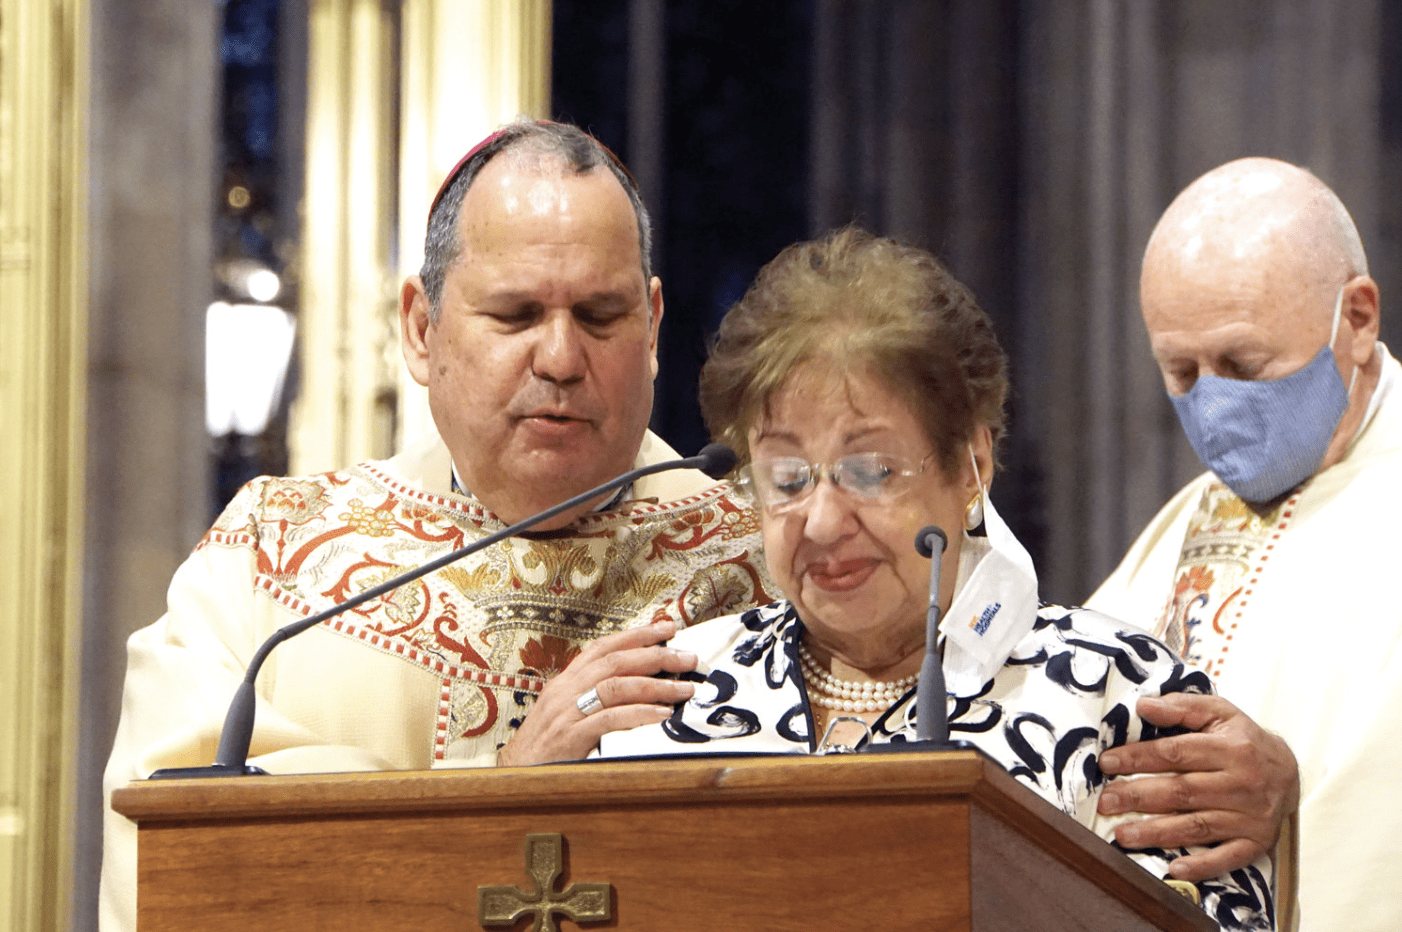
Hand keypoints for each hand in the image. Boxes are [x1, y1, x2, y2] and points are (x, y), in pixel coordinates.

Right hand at [495, 620, 697, 766]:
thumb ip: (595, 695)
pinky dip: (639, 714)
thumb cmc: (546, 743)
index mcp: (567, 680)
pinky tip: (662, 715)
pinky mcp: (571, 736)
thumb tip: (638, 684)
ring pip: (617, 687)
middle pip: (616, 662)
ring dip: (656, 685)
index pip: (604, 646)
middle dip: (656, 655)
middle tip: (687, 657)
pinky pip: (610, 719)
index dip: (637, 634)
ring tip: (684, 689)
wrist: (516, 772)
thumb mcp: (567, 710)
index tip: (667, 627)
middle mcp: (567, 690)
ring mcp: (568, 712)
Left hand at [1096, 693, 1298, 880]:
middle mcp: (1241, 784)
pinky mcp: (1256, 842)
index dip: (1138, 758)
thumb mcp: (1220, 713)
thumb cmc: (1244, 741)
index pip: (1176, 753)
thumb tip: (1144, 706)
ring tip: (1122, 835)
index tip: (1107, 763)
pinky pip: (1228, 858)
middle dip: (1138, 797)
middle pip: (1181, 791)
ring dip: (1157, 833)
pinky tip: (1174, 870)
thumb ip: (1182, 707)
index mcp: (1230, 749)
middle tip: (1106, 801)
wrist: (1289, 773)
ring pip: (1197, 826)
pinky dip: (1202, 865)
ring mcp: (1250, 817)